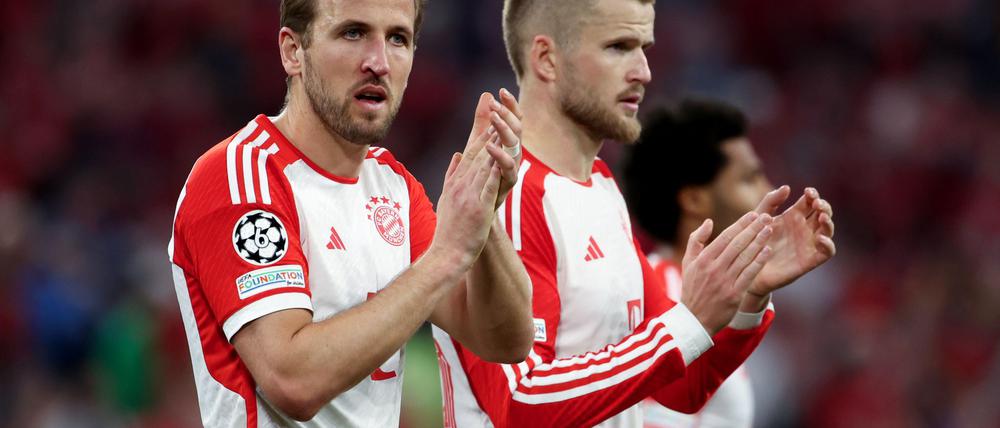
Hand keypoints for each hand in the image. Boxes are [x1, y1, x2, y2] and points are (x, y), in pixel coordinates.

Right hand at [431, 129, 504, 267]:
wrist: (446, 253)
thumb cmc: (448, 229)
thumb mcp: (446, 197)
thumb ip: (451, 175)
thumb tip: (456, 156)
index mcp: (456, 182)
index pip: (470, 154)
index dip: (481, 136)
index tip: (490, 119)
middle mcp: (461, 186)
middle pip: (477, 155)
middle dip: (488, 133)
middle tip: (498, 114)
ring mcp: (469, 196)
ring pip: (483, 167)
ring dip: (493, 147)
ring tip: (502, 129)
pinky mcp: (478, 209)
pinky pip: (488, 188)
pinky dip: (494, 173)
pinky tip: (502, 160)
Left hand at [462, 90, 522, 209]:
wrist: (475, 209)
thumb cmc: (478, 176)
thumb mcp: (477, 144)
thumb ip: (481, 122)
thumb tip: (486, 94)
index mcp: (507, 143)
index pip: (513, 119)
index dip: (510, 105)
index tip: (501, 90)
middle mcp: (513, 153)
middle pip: (517, 129)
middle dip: (508, 115)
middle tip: (496, 105)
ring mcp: (512, 168)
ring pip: (515, 146)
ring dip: (505, 131)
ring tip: (494, 118)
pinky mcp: (508, 183)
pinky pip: (509, 168)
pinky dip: (501, 156)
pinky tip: (490, 146)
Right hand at [680, 212, 773, 333]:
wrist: (695, 319)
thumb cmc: (692, 288)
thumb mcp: (688, 262)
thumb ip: (696, 240)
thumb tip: (709, 221)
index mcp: (703, 259)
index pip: (725, 237)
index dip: (741, 224)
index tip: (753, 214)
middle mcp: (714, 269)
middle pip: (738, 244)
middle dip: (753, 229)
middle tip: (767, 217)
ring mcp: (725, 282)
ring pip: (745, 257)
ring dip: (759, 242)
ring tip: (770, 230)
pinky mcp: (734, 294)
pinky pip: (750, 274)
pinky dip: (759, 261)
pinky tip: (768, 251)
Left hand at [748, 186, 835, 295]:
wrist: (746, 267)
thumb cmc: (752, 241)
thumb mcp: (759, 217)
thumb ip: (770, 201)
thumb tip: (787, 187)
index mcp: (793, 216)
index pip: (810, 201)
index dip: (813, 195)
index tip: (808, 191)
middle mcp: (804, 229)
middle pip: (823, 213)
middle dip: (824, 206)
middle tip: (817, 203)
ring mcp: (808, 244)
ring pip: (828, 230)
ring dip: (828, 222)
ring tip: (821, 216)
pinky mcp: (809, 260)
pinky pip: (827, 252)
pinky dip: (828, 244)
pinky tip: (820, 238)